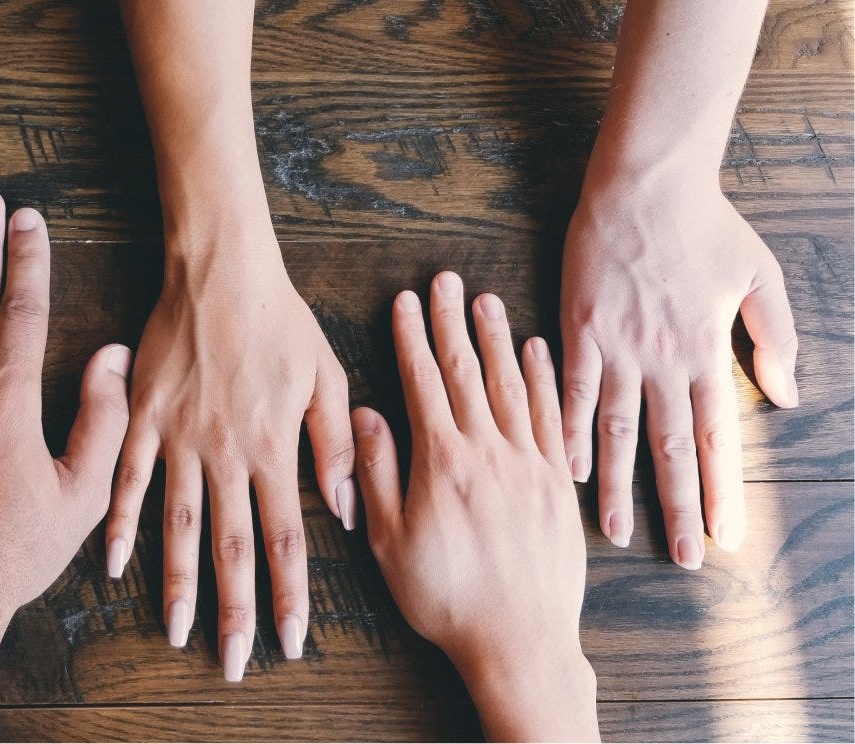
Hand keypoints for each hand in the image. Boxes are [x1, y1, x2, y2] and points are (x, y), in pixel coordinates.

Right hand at [104, 233, 353, 679]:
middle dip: (235, 610)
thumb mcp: (326, 376)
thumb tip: (346, 510)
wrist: (220, 269)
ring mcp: (180, 437)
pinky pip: (128, 479)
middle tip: (234, 662)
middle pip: (231, 546)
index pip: (286, 538)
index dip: (290, 595)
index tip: (291, 641)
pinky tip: (113, 565)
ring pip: (178, 525)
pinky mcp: (144, 417)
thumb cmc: (281, 319)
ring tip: (176, 631)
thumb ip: (335, 446)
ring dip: (177, 583)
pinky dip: (120, 523)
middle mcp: (226, 453)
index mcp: (274, 447)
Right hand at [353, 272, 596, 741]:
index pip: (424, 382)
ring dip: (497, 339)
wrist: (520, 641)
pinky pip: (552, 416)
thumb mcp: (389, 541)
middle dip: (452, 322)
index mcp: (442, 462)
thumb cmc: (446, 598)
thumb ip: (376, 473)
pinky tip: (537, 352)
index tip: (406, 301)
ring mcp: (530, 464)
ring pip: (512, 385)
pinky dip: (544, 379)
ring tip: (486, 300)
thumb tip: (364, 415)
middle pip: (467, 372)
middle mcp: (489, 451)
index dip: (412, 337)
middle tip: (446, 280)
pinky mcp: (558, 483)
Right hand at [561, 180, 797, 566]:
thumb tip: (786, 398)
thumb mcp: (760, 276)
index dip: (721, 490)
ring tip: (613, 532)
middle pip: (669, 447)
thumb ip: (774, 339)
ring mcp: (617, 347)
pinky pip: (573, 390)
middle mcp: (663, 360)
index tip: (726, 536)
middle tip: (682, 558)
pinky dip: (569, 431)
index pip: (716, 436)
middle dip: (677, 507)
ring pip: (618, 430)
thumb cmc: (705, 225)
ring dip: (616, 486)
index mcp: (706, 352)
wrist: (645, 184)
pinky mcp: (580, 329)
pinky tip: (566, 468)